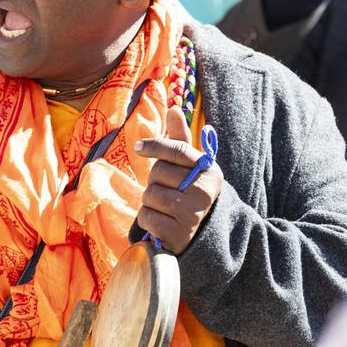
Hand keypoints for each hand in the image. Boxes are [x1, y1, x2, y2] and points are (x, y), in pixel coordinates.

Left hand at [134, 107, 223, 254]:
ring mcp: (192, 214)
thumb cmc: (189, 194)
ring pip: (150, 195)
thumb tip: (174, 108)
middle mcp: (204, 191)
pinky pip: (146, 217)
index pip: (178, 150)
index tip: (137, 147)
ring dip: (150, 202)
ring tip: (165, 209)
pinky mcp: (178, 235)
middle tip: (167, 191)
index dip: (156, 145)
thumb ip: (180, 140)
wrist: (202, 237)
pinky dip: (147, 221)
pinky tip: (161, 224)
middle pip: (159, 172)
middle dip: (155, 181)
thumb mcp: (189, 168)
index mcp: (209, 171)